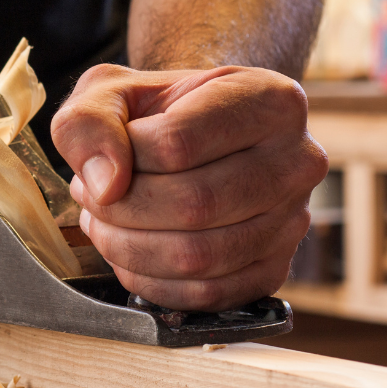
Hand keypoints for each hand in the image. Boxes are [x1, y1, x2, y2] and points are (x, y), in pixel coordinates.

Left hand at [51, 65, 327, 310]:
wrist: (190, 138)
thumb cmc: (153, 113)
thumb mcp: (108, 92)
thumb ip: (89, 122)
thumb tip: (105, 185)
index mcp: (269, 100)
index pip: (177, 144)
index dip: (121, 160)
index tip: (102, 159)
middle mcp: (297, 160)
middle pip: (193, 205)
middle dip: (121, 209)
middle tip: (91, 197)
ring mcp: (292, 221)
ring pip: (198, 255)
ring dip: (129, 247)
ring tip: (105, 222)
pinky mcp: (274, 270)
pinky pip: (206, 295)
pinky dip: (151, 281)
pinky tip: (129, 252)